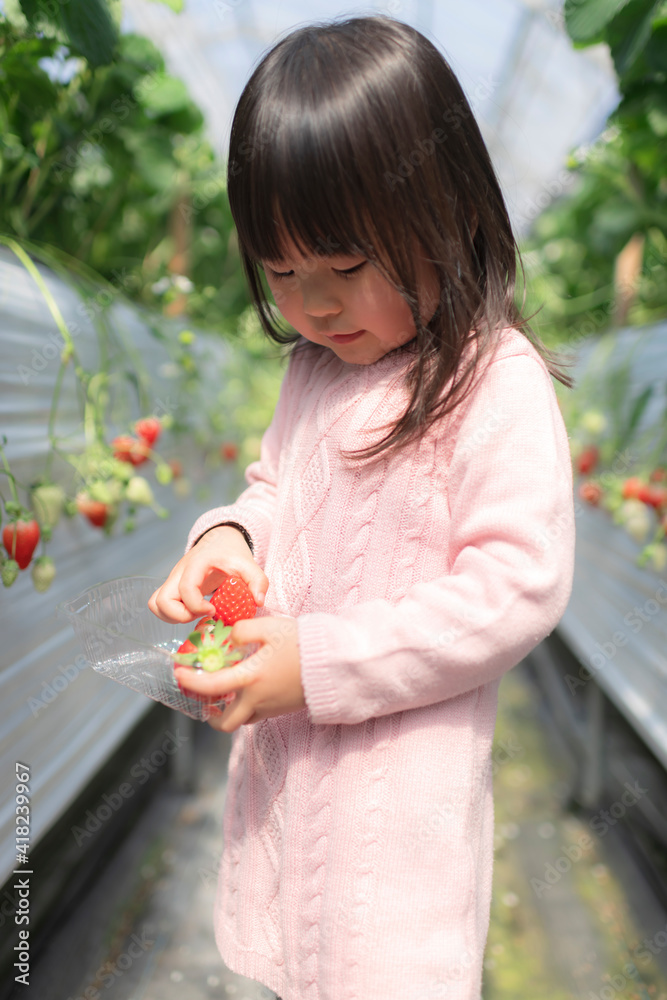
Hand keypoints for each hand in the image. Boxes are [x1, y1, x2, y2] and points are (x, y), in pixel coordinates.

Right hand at [148, 525, 268, 623]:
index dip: (197, 606)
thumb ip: (258, 581)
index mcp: (196, 564)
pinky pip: (160, 604)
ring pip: (156, 604)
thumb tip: (258, 602)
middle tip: (202, 614)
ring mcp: (173, 581)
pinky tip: (193, 613)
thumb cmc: (231, 553)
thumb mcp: (248, 563)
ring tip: (197, 614)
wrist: (219, 542)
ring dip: (174, 617)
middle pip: (161, 600)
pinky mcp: (173, 588)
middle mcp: (179, 572)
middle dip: (180, 616)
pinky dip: (172, 614)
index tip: (213, 610)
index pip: (185, 589)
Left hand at [173, 616, 305, 731]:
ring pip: (243, 719)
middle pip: (226, 723)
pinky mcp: (284, 708)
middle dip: (211, 716)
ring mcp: (272, 707)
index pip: (210, 687)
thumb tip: (231, 638)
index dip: (190, 682)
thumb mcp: (270, 627)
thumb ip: (243, 630)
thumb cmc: (302, 643)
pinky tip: (252, 687)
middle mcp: (258, 700)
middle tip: (205, 700)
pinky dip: (249, 705)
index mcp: (251, 678)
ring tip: (228, 692)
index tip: (179, 674)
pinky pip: (260, 713)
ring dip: (231, 710)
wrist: (335, 662)